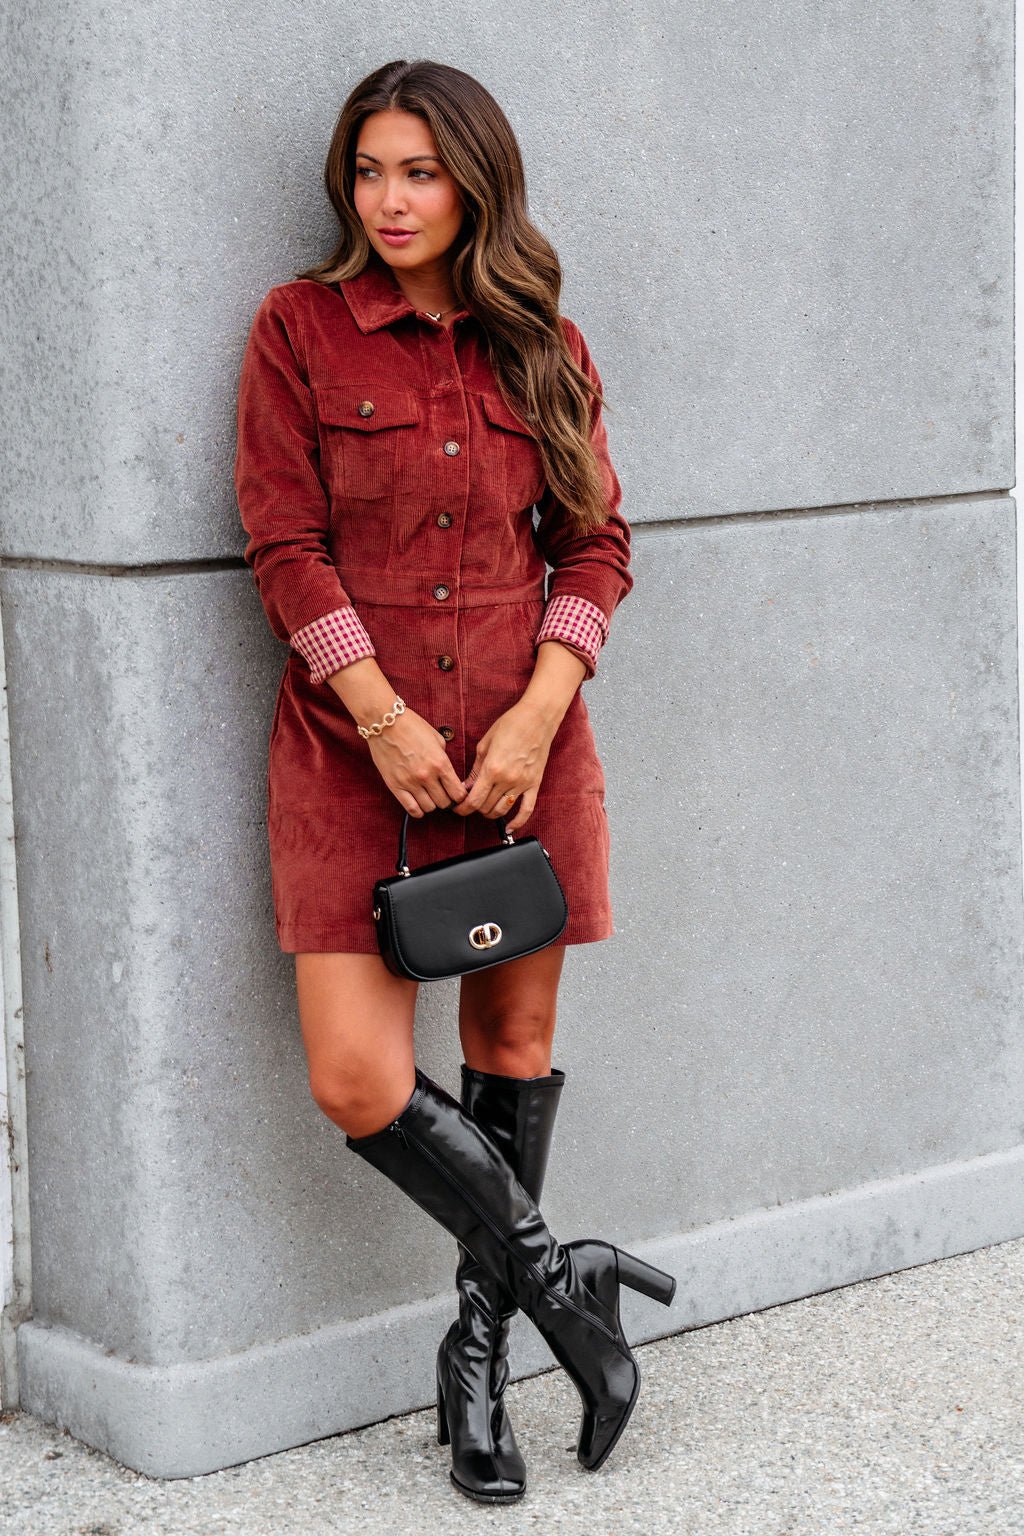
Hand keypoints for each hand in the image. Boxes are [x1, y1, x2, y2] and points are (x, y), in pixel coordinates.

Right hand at [365, 705, 468, 817]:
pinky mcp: (395, 786)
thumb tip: (448, 773)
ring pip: (429, 808)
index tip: (457, 794)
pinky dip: (418, 811)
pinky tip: (419, 804)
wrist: (384, 722)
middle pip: (444, 803)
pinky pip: (411, 809)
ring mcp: (410, 782)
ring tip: (430, 796)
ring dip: (432, 804)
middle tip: (443, 794)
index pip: (458, 793)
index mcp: (440, 763)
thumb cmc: (411, 726)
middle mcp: (427, 776)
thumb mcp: (436, 739)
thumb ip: (444, 758)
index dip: (460, 796)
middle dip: (447, 800)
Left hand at [453, 700, 557, 831]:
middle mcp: (507, 779)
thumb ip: (475, 769)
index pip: (473, 800)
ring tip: (484, 807)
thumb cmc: (510, 725)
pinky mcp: (534, 784)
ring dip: (490, 813)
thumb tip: (467, 786)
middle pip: (486, 807)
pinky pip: (527, 809)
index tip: (457, 809)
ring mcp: (522, 784)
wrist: (537, 718)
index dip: (462, 808)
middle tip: (469, 804)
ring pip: (502, 810)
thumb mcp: (485, 744)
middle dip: (474, 809)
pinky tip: (510, 829)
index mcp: (492, 769)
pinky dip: (518, 822)